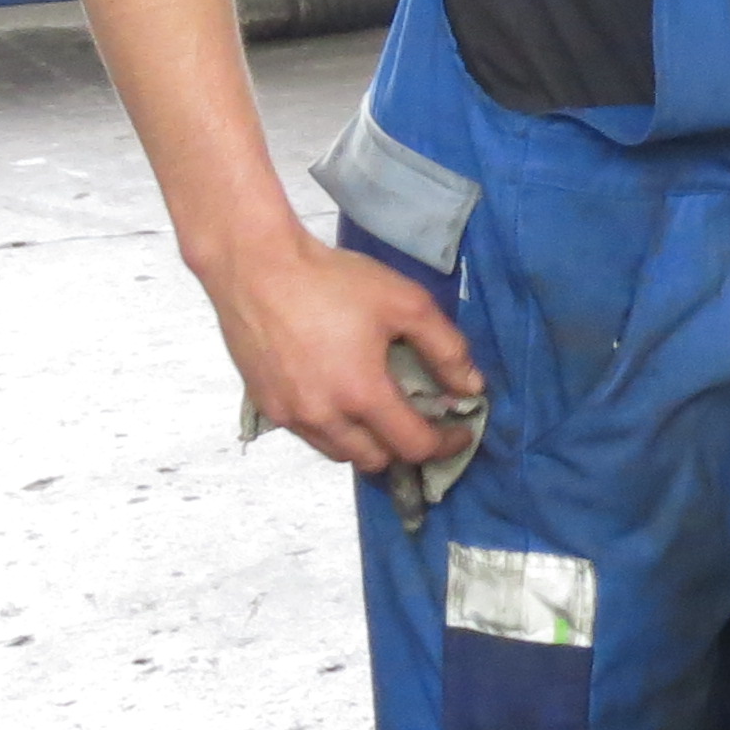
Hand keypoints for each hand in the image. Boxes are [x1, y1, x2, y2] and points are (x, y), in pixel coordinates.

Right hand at [204, 223, 483, 473]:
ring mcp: (288, 415)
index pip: (412, 446)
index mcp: (361, 394)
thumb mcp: (407, 304)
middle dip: (405, 449)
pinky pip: (309, 435)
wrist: (257, 268)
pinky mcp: (265, 405)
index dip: (445, 445)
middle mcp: (322, 416)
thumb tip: (472, 387)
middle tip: (422, 422)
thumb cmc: (334, 281)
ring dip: (368, 444)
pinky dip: (334, 430)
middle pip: (375, 460)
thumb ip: (446, 349)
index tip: (460, 433)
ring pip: (339, 453)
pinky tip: (342, 398)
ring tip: (383, 413)